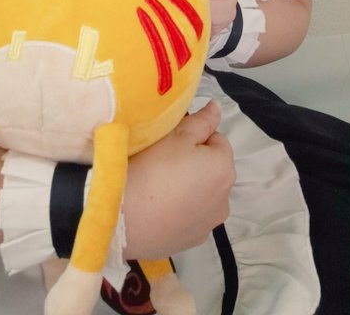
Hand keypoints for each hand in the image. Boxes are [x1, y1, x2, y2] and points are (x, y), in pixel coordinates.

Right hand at [123, 101, 233, 257]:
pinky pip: (191, 215)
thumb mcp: (176, 135)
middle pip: (211, 168)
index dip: (194, 136)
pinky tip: (158, 206)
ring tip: (159, 184)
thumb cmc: (153, 168)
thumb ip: (202, 120)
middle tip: (162, 160)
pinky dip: (181, 209)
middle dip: (194, 161)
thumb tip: (217, 108)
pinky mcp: (193, 241)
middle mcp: (225, 199)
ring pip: (202, 193)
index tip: (171, 142)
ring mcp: (209, 223)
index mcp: (224, 168)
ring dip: (189, 186)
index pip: (216, 139)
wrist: (124, 218)